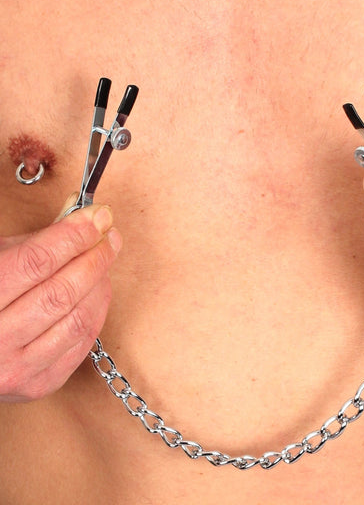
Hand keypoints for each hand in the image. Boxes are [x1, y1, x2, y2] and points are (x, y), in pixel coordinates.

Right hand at [0, 196, 121, 401]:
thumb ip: (36, 245)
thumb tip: (86, 220)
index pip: (37, 262)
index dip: (75, 235)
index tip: (99, 217)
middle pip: (63, 291)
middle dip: (95, 257)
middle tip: (109, 237)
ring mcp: (17, 368)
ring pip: (79, 318)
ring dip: (100, 284)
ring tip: (103, 262)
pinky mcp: (39, 385)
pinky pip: (83, 342)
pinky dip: (97, 311)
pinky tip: (97, 291)